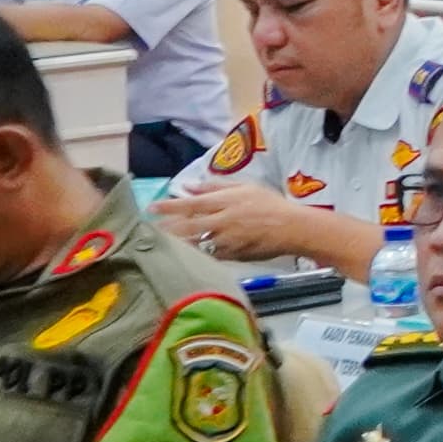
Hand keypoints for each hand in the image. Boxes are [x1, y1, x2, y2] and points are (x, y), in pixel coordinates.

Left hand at [155, 175, 316, 262]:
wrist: (293, 228)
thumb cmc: (270, 204)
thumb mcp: (244, 187)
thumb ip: (215, 186)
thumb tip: (189, 185)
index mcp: (225, 203)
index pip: (190, 204)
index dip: (169, 207)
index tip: (151, 208)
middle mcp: (222, 222)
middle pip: (187, 227)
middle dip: (167, 229)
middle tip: (149, 231)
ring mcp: (226, 241)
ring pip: (195, 244)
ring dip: (177, 243)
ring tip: (161, 243)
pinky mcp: (232, 256)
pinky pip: (209, 255)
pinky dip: (196, 254)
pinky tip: (185, 254)